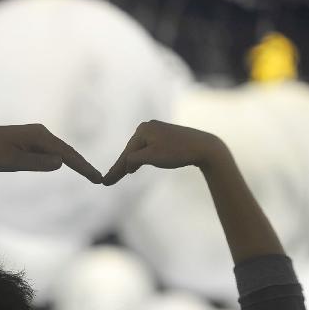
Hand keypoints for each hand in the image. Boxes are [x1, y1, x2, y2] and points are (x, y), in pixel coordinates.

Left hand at [0, 124, 101, 182]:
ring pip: (60, 151)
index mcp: (39, 136)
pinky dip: (62, 159)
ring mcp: (36, 136)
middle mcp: (41, 133)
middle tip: (98, 179)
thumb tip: (61, 163)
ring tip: (89, 174)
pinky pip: (51, 151)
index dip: (83, 166)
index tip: (96, 177)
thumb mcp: (14, 161)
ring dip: (74, 162)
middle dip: (83, 165)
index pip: (67, 154)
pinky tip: (68, 165)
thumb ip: (38, 163)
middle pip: (67, 151)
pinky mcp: (30, 141)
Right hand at [102, 120, 226, 184]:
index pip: (126, 154)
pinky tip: (135, 166)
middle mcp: (147, 127)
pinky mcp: (165, 136)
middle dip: (120, 166)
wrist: (203, 146)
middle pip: (131, 151)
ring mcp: (156, 130)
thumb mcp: (152, 157)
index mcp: (142, 130)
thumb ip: (134, 160)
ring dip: (130, 163)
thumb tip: (126, 163)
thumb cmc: (177, 152)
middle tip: (108, 181)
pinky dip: (141, 159)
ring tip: (118, 175)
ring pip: (139, 150)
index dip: (115, 169)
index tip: (105, 182)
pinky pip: (148, 149)